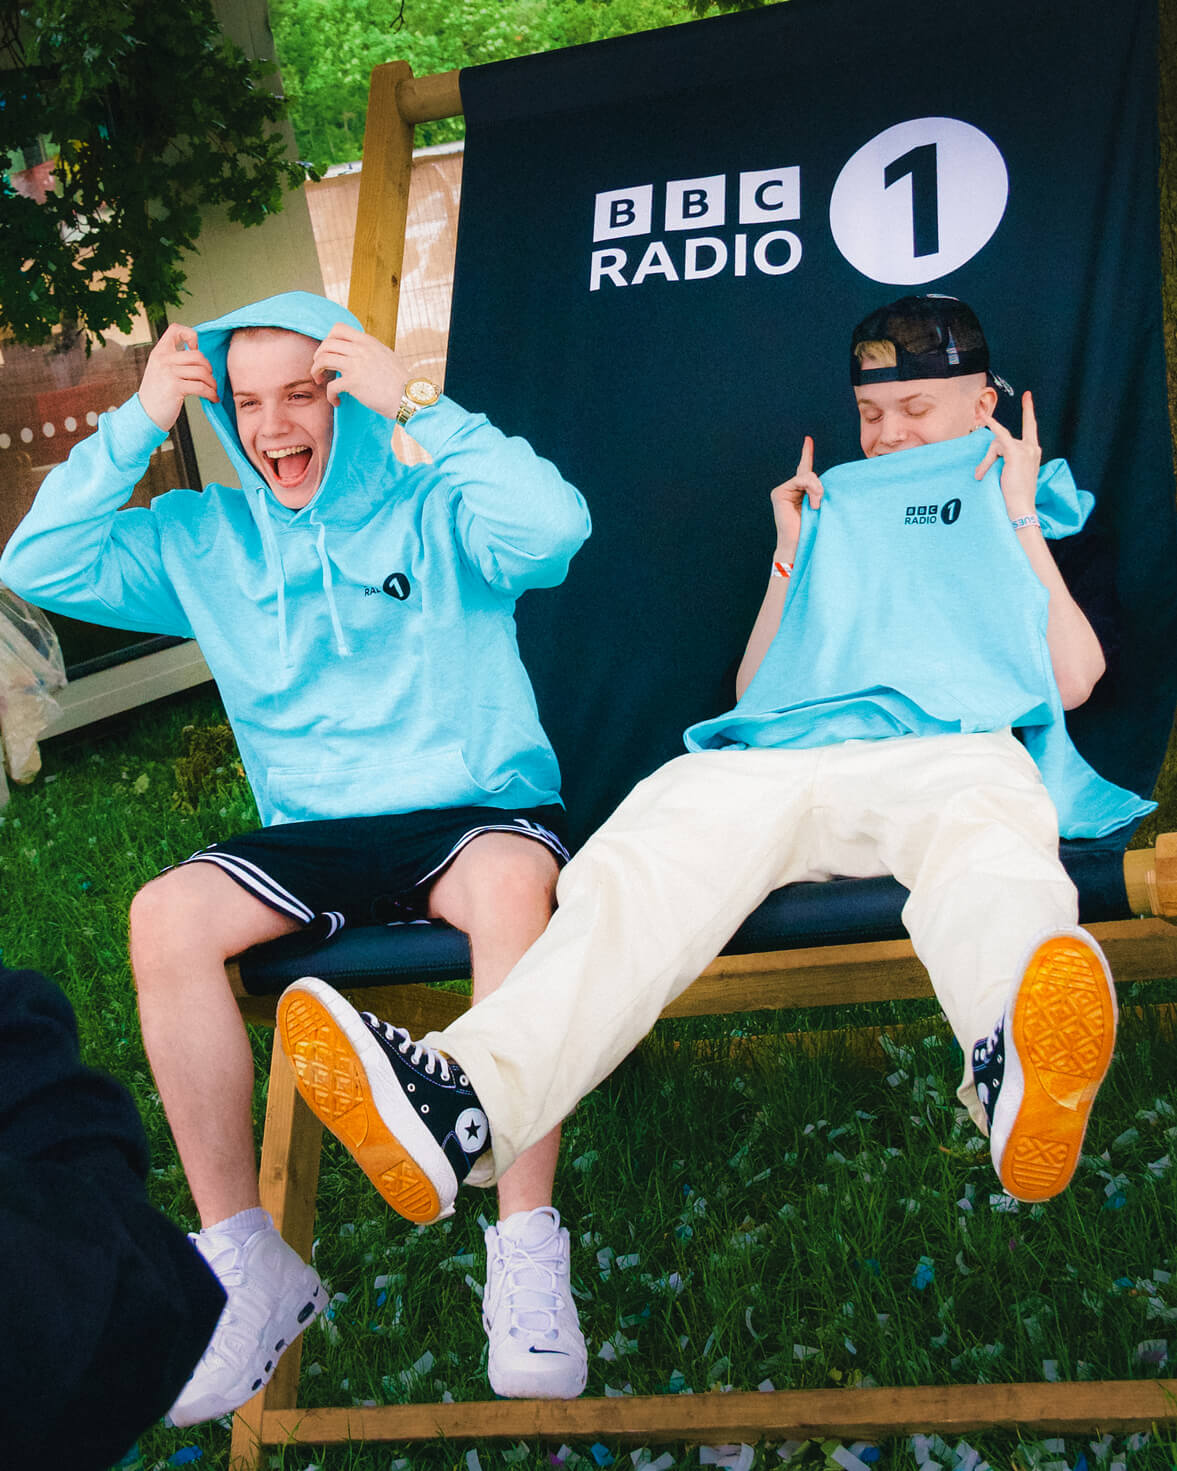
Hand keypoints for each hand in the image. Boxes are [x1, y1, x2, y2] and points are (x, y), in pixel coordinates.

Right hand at [137, 324, 217, 431]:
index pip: (175, 329)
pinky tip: (213, 399)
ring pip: (202, 372)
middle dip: (209, 368)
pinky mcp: (175, 387)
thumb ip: (173, 361)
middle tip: (209, 379)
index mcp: (159, 352)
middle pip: (197, 355)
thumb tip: (197, 354)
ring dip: (212, 383)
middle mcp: (163, 359)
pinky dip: (211, 394)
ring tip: (212, 390)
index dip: (190, 335)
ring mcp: (168, 373)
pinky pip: (202, 387)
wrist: (145, 415)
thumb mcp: (160, 371)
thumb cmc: (157, 395)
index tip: (195, 349)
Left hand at [310, 324, 416, 419]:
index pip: (338, 329)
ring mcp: (356, 365)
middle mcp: (360, 349)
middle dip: (318, 356)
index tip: (329, 352)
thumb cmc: (400, 382)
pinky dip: (330, 395)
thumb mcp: (387, 356)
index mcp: (368, 341)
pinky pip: (331, 386)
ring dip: (316, 371)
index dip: (328, 339)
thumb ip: (371, 350)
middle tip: (320, 368)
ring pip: (323, 360)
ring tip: (320, 381)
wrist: (408, 397)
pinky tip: (336, 401)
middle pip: (326, 344)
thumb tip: (359, 351)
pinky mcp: (353, 382)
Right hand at [769, 436, 822, 556]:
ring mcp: (783, 491)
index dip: (806, 454)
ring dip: (816, 489)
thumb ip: (820, 490)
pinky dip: (811, 489)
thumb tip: (819, 481)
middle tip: (819, 504)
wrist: (801, 545)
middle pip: (809, 474)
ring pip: (807, 476)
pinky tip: (813, 503)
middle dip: (819, 487)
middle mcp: (791, 490)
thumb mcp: (823, 506)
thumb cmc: (815, 530)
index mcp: (801, 494)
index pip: (805, 470)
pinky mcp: (779, 493)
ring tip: (816, 506)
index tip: (808, 440)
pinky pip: (801, 480)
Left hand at [974, 390, 1040, 520]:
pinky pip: (999, 437)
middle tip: (981, 473)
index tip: (1027, 395)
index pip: (1030, 426)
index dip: (1028, 410)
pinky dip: (991, 426)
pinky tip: (983, 418)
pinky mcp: (1016, 452)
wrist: (1020, 507)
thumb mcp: (1010, 474)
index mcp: (1033, 451)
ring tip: (983, 476)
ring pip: (996, 444)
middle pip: (1003, 439)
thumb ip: (1003, 460)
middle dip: (990, 455)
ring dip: (987, 461)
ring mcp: (1025, 449)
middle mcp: (1032, 447)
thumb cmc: (1015, 495)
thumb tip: (986, 461)